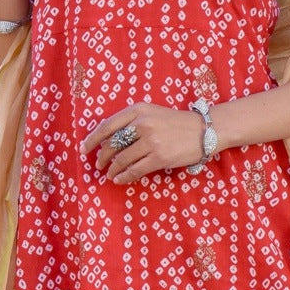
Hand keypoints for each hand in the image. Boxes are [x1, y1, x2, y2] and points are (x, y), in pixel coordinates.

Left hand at [80, 104, 208, 183]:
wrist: (206, 130)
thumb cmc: (177, 123)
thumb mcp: (153, 113)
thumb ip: (132, 122)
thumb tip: (108, 142)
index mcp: (138, 109)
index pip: (107, 125)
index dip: (92, 139)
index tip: (83, 149)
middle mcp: (143, 123)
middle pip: (112, 144)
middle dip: (102, 157)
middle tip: (98, 165)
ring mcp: (152, 141)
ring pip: (122, 159)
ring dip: (112, 169)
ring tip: (109, 174)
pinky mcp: (160, 157)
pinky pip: (135, 170)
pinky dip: (124, 176)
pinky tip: (120, 179)